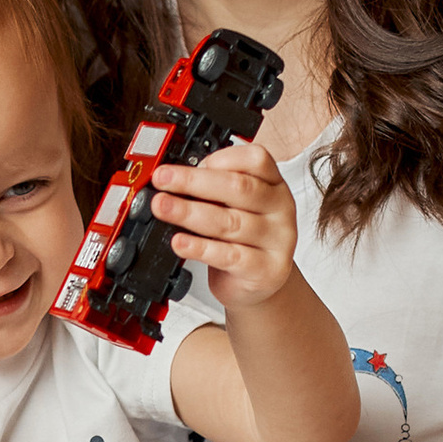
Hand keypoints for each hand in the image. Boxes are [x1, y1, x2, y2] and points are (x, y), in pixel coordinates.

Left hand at [146, 138, 300, 312]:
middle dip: (194, 182)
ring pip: (230, 222)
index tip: (189, 162)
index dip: (221, 158)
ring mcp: (278, 240)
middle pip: (239, 188)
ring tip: (162, 207)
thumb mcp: (232, 206)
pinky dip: (200, 248)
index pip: (256, 160)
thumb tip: (174, 179)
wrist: (258, 282)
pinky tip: (180, 242)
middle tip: (163, 180)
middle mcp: (280, 208)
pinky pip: (230, 256)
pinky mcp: (268, 269)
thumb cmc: (242, 238)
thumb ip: (213, 190)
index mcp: (274, 183)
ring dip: (189, 213)